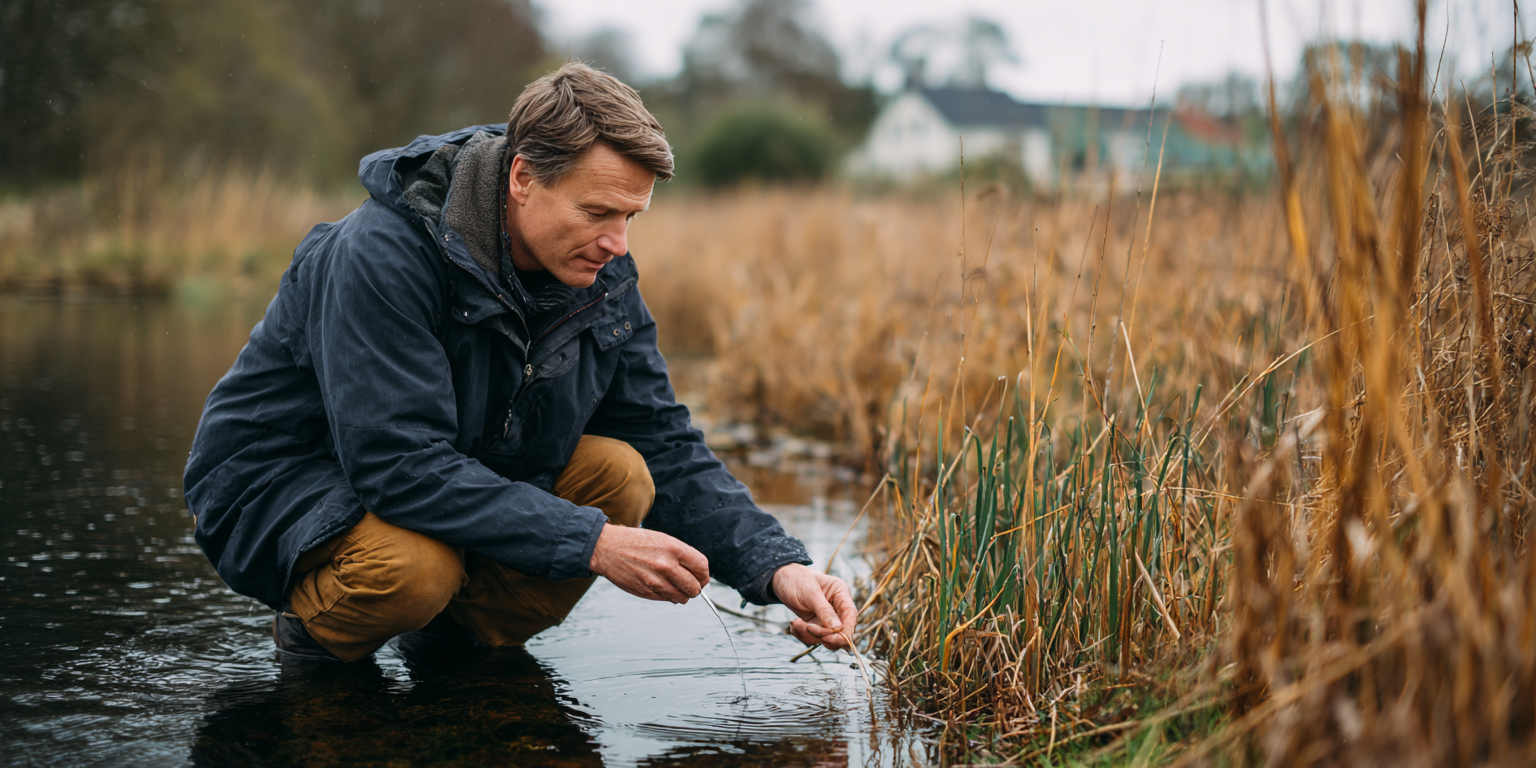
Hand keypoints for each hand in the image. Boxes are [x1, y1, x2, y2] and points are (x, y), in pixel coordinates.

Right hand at [589, 523, 709, 603]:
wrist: (608, 548)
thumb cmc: (637, 542)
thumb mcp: (663, 540)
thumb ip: (682, 556)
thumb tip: (698, 574)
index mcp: (673, 548)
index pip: (702, 567)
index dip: (704, 575)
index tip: (701, 577)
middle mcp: (666, 565)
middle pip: (695, 587)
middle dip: (695, 587)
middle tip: (689, 584)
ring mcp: (656, 581)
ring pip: (683, 597)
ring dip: (682, 594)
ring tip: (675, 586)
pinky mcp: (646, 592)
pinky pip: (667, 600)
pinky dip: (669, 596)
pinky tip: (662, 586)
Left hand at [772, 563, 857, 650]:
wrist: (781, 580)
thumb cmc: (796, 579)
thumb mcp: (809, 592)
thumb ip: (823, 610)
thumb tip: (838, 628)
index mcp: (840, 592)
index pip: (850, 614)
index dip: (845, 630)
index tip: (830, 638)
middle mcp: (837, 606)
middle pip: (842, 630)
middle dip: (825, 635)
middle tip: (809, 628)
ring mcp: (828, 617)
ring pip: (828, 637)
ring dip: (811, 636)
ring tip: (796, 623)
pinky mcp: (818, 624)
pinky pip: (816, 638)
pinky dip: (804, 636)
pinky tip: (795, 625)